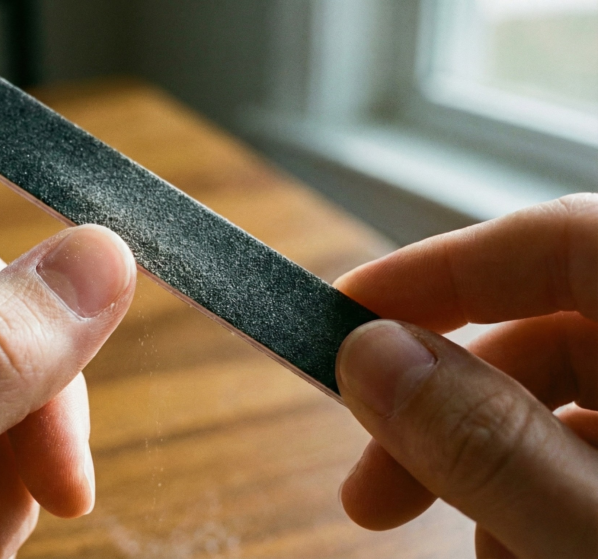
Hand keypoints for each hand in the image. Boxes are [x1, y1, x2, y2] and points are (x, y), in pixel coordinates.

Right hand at [334, 194, 597, 557]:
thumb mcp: (595, 531)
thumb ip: (491, 444)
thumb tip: (368, 356)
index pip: (552, 240)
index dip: (433, 271)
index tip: (335, 321)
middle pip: (546, 336)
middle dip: (445, 415)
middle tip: (369, 493)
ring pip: (567, 403)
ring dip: (493, 470)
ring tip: (487, 551)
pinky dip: (550, 493)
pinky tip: (531, 550)